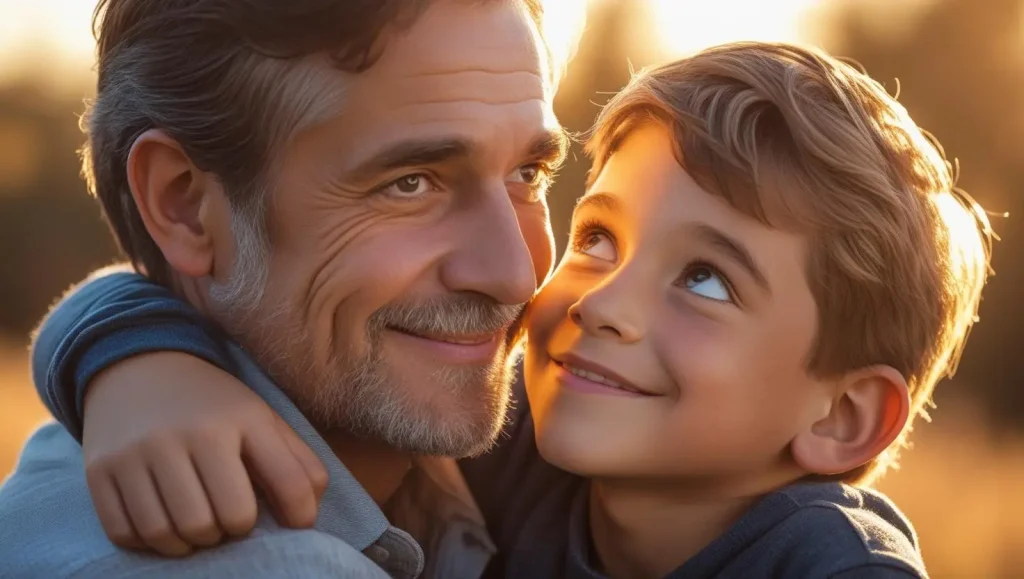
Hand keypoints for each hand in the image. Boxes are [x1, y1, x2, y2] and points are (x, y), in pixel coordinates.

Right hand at [81, 352, 327, 555]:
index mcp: (241, 419)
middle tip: (228, 520)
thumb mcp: (261, 419)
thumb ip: (297, 464)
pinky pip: (127, 533)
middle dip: (231, 532)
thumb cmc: (212, 406)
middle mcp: (190, 433)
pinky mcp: (100, 470)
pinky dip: (149, 542)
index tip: (290, 523)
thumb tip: (306, 518)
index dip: (296, 517)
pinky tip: (164, 524)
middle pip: (220, 521)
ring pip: (170, 533)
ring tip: (198, 525)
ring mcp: (140, 451)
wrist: (140, 367)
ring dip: (189, 543)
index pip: (287, 485)